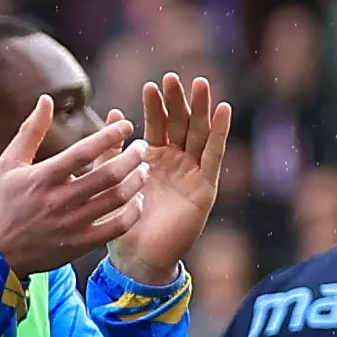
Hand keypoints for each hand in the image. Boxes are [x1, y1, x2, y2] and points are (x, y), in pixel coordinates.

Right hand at [0, 95, 144, 276]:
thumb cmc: (3, 203)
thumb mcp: (10, 163)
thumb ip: (30, 130)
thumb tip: (45, 99)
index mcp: (43, 177)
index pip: (83, 152)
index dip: (109, 136)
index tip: (127, 125)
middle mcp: (59, 200)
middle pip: (107, 175)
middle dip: (132, 157)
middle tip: (142, 147)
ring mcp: (71, 224)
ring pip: (116, 200)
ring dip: (137, 182)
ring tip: (143, 169)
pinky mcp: (80, 244)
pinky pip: (117, 228)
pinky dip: (133, 212)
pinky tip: (137, 200)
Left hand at [110, 72, 235, 283]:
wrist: (137, 258)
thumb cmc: (121, 223)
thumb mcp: (112, 180)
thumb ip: (113, 150)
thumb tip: (114, 114)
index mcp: (153, 159)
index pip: (157, 124)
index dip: (155, 106)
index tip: (150, 85)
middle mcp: (176, 162)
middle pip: (181, 124)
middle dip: (179, 101)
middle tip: (174, 78)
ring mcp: (192, 173)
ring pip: (199, 134)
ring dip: (202, 110)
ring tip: (201, 85)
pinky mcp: (205, 188)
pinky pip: (213, 156)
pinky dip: (219, 134)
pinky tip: (223, 111)